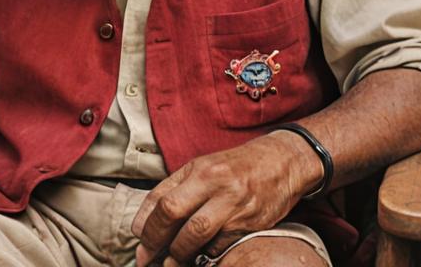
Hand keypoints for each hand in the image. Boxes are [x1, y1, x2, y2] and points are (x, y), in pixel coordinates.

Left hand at [131, 132, 318, 265]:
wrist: (282, 163)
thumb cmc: (237, 166)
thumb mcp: (203, 167)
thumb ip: (174, 188)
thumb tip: (144, 221)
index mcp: (200, 169)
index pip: (163, 198)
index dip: (145, 223)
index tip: (138, 239)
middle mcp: (216, 184)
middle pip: (175, 215)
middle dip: (156, 241)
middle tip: (147, 257)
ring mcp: (235, 204)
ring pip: (197, 235)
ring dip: (179, 253)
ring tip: (170, 261)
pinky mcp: (251, 223)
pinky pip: (222, 245)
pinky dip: (207, 254)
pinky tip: (200, 255)